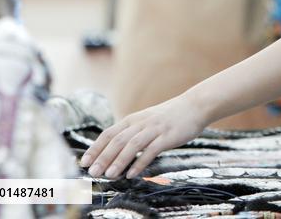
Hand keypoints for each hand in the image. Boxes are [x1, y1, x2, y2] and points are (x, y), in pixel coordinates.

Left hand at [79, 93, 208, 178]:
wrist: (196, 105)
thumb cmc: (170, 116)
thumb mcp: (148, 120)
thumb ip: (133, 133)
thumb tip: (116, 151)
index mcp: (134, 119)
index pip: (109, 133)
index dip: (95, 148)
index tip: (84, 162)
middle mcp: (142, 123)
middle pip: (118, 140)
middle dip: (103, 157)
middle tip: (93, 173)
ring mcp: (155, 129)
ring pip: (132, 145)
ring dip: (119, 160)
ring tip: (109, 175)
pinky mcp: (168, 136)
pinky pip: (151, 150)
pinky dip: (140, 162)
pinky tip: (132, 174)